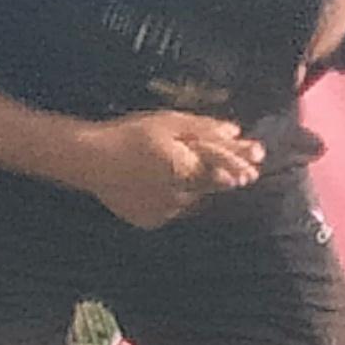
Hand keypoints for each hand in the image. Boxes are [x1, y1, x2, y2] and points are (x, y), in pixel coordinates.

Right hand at [67, 109, 263, 227]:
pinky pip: (172, 208)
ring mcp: (165, 212)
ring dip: (194, 186)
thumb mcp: (168, 123)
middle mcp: (179, 196)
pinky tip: (156, 183)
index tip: (255, 163)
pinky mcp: (151, 221)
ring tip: (173, 169)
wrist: (89, 160)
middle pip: (210, 186)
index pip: (223, 172)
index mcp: (185, 169)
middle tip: (234, 168)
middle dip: (221, 176)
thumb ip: (204, 129)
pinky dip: (173, 197)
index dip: (240, 166)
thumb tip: (235, 132)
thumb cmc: (130, 135)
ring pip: (192, 199)